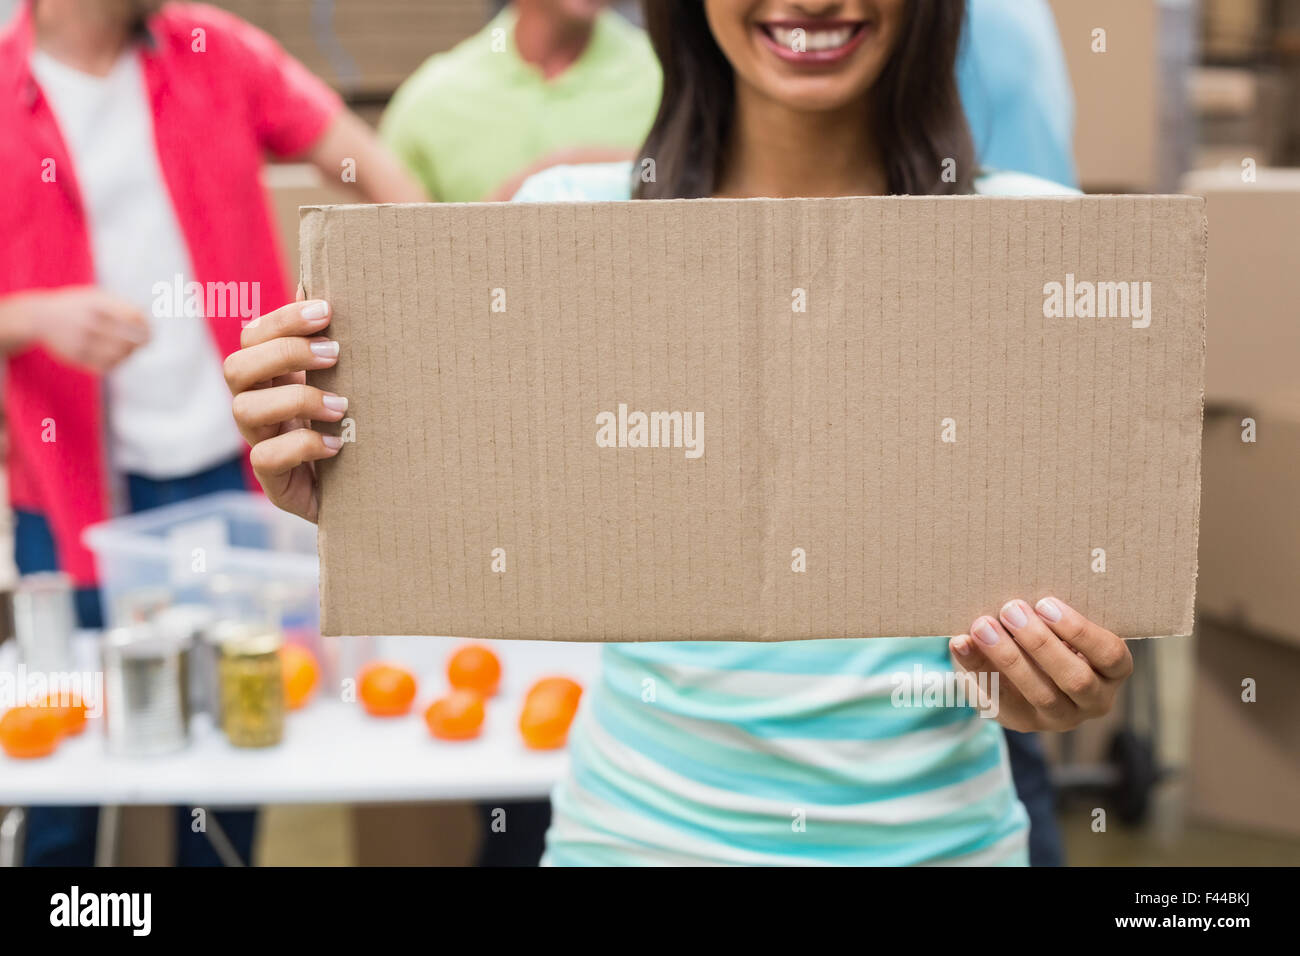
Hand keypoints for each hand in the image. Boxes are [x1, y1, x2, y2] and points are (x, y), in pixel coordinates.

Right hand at [30, 287, 149, 372]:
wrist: (38, 317)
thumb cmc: (76, 306)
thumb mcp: (95, 297)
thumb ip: (122, 306)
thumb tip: (147, 320)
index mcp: (96, 304)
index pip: (133, 317)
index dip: (147, 326)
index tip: (150, 330)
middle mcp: (88, 321)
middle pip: (128, 337)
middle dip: (143, 341)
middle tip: (147, 342)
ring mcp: (81, 340)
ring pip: (118, 354)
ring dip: (131, 353)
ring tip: (133, 349)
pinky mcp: (75, 357)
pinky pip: (106, 365)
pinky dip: (118, 363)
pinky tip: (120, 357)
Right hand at [224, 299, 345, 521]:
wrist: (374, 494)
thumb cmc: (359, 429)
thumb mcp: (350, 383)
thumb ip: (333, 343)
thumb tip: (324, 285)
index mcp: (273, 378)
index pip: (254, 337)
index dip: (283, 320)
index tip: (327, 312)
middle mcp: (259, 407)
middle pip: (237, 367)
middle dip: (284, 354)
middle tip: (334, 355)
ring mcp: (263, 444)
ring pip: (244, 410)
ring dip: (295, 399)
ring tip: (341, 405)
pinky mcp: (275, 482)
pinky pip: (265, 458)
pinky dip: (302, 445)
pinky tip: (338, 444)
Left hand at [949, 597, 1132, 731]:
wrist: (1023, 664)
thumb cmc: (1053, 630)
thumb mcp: (1061, 622)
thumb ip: (1050, 613)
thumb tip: (1020, 596)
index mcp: (1113, 671)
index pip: (1110, 654)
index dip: (1080, 630)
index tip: (1045, 604)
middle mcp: (1094, 700)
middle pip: (1074, 679)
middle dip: (1040, 643)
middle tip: (1010, 610)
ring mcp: (1060, 717)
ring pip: (1039, 695)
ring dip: (1008, 658)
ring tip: (982, 626)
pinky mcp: (1023, 722)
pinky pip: (1001, 702)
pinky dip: (977, 670)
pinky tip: (960, 644)